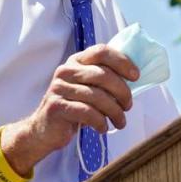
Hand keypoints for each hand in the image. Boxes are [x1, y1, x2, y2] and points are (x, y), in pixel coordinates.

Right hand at [4, 45, 139, 168]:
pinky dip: (100, 121)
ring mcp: (59, 88)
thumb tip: (134, 76)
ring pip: (97, 96)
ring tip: (120, 122)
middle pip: (103, 75)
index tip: (135, 76)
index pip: (101, 51)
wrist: (44, 129)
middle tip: (128, 106)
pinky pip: (87, 112)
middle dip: (122, 92)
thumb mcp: (88, 88)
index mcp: (76, 61)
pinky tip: (103, 128)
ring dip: (114, 111)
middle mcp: (66, 71)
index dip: (122, 62)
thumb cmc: (74, 106)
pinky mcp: (56, 107)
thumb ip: (105, 78)